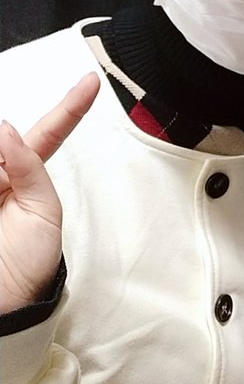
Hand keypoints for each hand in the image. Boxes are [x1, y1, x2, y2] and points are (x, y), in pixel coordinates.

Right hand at [0, 72, 99, 312]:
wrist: (0, 303)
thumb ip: (30, 170)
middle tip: (3, 184)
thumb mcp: (44, 214)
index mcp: (26, 175)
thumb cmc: (27, 263)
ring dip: (0, 167)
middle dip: (5, 147)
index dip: (72, 106)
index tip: (93, 79)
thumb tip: (4, 130)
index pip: (51, 131)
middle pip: (3, 138)